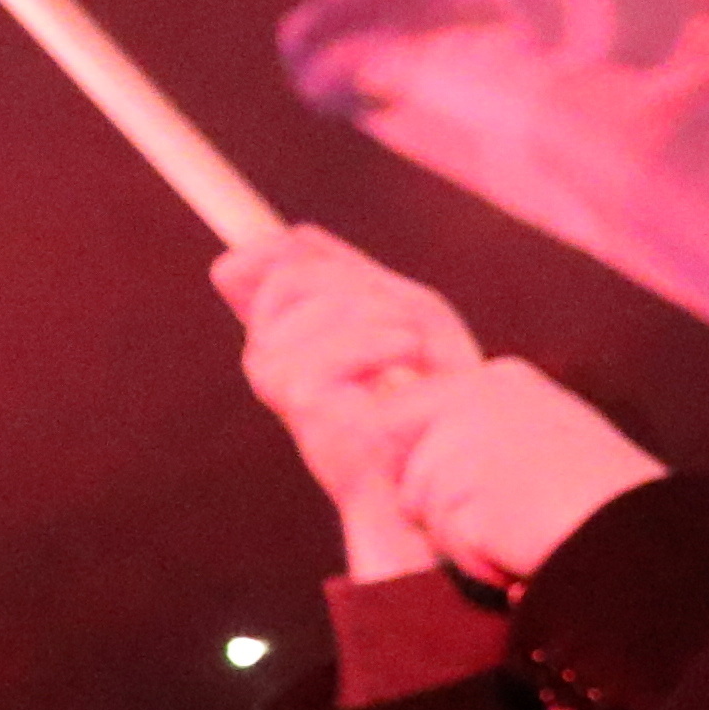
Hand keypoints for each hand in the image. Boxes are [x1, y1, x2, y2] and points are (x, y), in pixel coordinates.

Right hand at [216, 227, 476, 580]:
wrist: (456, 460)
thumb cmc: (432, 388)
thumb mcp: (394, 311)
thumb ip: (338, 273)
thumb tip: (252, 249)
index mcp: (294, 332)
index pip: (257, 271)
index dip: (279, 253)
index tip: (336, 260)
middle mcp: (279, 364)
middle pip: (288, 282)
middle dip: (357, 282)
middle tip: (408, 317)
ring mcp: (291, 393)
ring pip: (305, 311)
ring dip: (376, 313)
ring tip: (415, 344)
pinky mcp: (311, 419)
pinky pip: (315, 361)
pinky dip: (373, 343)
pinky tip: (408, 354)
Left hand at [395, 355, 668, 588]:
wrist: (643, 532)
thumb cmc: (605, 493)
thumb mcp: (546, 432)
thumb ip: (484, 424)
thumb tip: (408, 423)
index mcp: (499, 379)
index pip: (402, 411)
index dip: (424, 460)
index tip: (479, 488)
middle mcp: (476, 398)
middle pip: (410, 467)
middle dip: (445, 505)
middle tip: (512, 513)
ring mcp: (467, 444)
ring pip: (422, 507)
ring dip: (463, 535)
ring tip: (523, 530)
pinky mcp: (465, 493)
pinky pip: (446, 541)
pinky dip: (479, 560)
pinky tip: (523, 548)